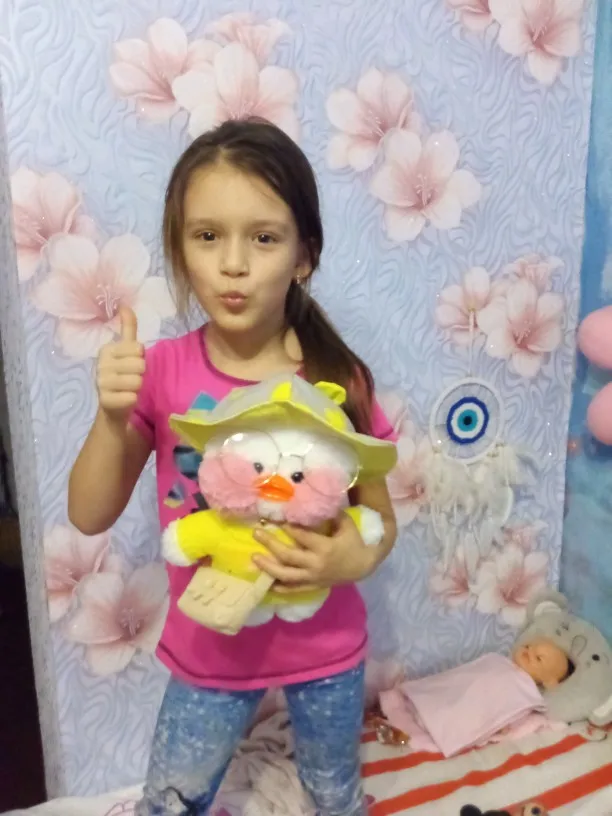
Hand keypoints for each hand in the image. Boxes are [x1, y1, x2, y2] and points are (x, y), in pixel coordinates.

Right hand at [96, 307, 144, 421]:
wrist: (112, 404)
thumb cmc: (122, 373)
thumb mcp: (126, 349)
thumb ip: (128, 328)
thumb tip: (125, 304)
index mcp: (106, 349)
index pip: (138, 348)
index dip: (140, 357)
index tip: (130, 362)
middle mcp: (101, 364)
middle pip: (140, 365)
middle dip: (140, 373)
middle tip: (129, 377)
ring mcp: (101, 383)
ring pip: (137, 382)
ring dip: (137, 387)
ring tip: (127, 388)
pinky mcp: (105, 400)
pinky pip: (131, 397)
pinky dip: (132, 399)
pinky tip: (124, 398)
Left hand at [252, 513, 377, 593]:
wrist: (362, 567)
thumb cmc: (353, 543)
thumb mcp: (346, 525)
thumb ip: (331, 514)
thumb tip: (314, 500)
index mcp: (325, 548)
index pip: (302, 536)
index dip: (287, 527)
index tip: (274, 519)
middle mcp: (316, 564)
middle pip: (288, 556)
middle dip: (271, 544)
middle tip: (256, 533)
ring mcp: (313, 577)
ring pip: (286, 575)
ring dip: (268, 567)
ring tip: (254, 557)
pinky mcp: (312, 586)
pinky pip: (293, 589)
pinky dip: (279, 587)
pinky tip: (266, 582)